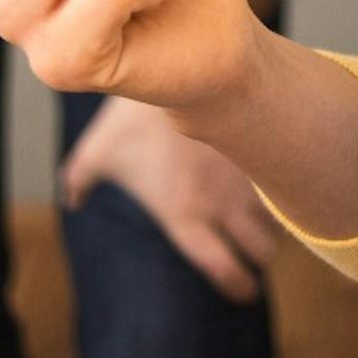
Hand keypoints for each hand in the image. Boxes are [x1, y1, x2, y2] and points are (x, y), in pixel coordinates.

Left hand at [60, 96, 287, 302]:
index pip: (223, 270)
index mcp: (184, 217)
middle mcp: (220, 205)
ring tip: (268, 218)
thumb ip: (80, 179)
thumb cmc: (129, 115)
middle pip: (262, 252)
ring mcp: (246, 175)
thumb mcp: (99, 150)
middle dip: (260, 255)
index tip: (244, 293)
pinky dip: (286, 187)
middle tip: (254, 251)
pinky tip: (282, 180)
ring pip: (280, 216)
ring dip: (276, 222)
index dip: (238, 286)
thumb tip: (71, 198)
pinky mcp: (263, 147)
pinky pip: (287, 180)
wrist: (174, 64)